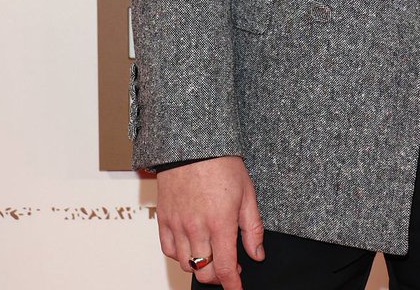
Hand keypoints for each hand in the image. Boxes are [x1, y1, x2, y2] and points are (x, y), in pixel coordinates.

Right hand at [156, 155, 264, 288]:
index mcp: (220, 222)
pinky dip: (179, 254)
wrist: (194, 143)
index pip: (224, 268)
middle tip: (228, 267)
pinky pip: (168, 250)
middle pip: (203, 272)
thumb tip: (257, 254)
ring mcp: (177, 224)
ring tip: (211, 253)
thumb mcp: (247, 192)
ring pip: (185, 263)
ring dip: (200, 265)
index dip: (232, 285)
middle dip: (218, 277)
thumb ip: (253, 228)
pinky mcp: (163, 218)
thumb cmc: (222, 163)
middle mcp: (196, 227)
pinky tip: (191, 245)